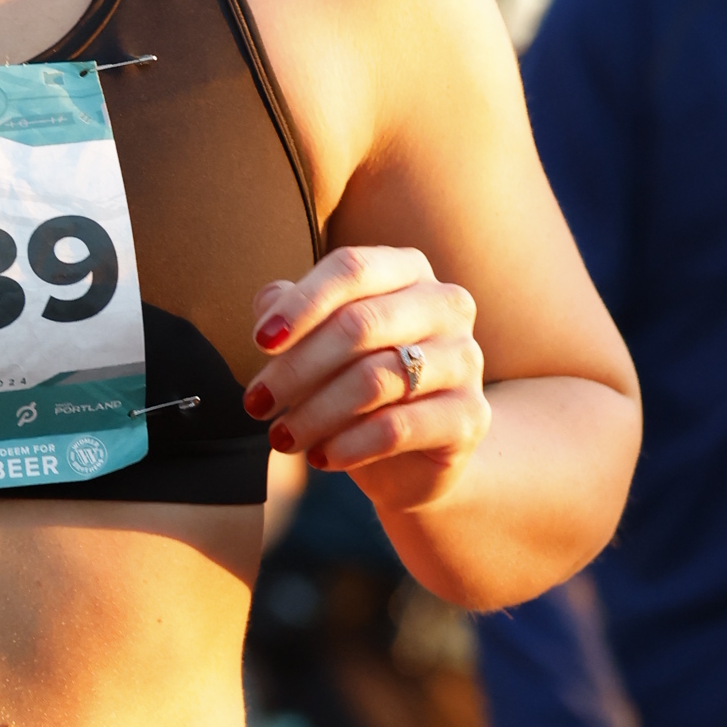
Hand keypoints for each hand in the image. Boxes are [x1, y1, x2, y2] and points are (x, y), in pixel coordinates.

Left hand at [243, 242, 487, 517]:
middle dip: (297, 368)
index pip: (351, 268)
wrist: (410, 457)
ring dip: (315, 413)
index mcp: (409, 270)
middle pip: (360, 325)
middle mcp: (445, 305)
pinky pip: (398, 427)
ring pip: (375, 379)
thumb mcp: (318, 344)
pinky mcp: (470, 415)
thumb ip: (292, 313)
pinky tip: (320, 457)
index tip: (260, 343)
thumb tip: (270, 303)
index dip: (301, 304)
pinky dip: (349, 445)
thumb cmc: (357, 385)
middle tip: (256, 403)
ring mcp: (465, 359)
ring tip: (281, 437)